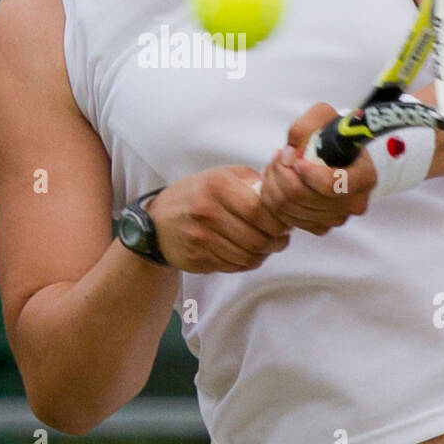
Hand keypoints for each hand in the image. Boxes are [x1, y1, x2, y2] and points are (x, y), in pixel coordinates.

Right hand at [145, 166, 291, 273]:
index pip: (259, 211)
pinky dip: (247, 262)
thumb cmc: (198, 194)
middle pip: (257, 239)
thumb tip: (283, 194)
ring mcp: (200, 239)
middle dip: (277, 242)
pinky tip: (247, 252)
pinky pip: (234, 267)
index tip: (285, 223)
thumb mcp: (222, 175)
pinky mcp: (197, 259)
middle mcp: (206, 212)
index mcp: (217, 186)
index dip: (279, 222)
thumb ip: (253, 181)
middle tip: (281, 238)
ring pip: (248, 257)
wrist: (158, 221)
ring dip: (264, 254)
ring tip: (266, 245)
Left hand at [258, 103, 376, 233]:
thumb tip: (289, 156)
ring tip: (276, 165)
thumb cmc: (332, 134)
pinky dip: (274, 199)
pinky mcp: (320, 227)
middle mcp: (354, 203)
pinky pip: (286, 219)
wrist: (336, 153)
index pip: (330, 184)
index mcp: (364, 177)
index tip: (296, 159)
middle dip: (281, 172)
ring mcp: (337, 218)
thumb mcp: (323, 116)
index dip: (306, 173)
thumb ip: (304, 127)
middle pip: (302, 196)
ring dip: (274, 183)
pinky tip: (278, 181)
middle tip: (278, 156)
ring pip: (289, 207)